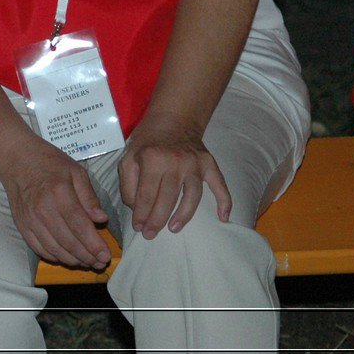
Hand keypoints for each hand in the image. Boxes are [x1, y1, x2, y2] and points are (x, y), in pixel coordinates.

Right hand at [0, 140, 111, 269]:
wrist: (16, 158)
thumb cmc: (49, 162)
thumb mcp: (76, 171)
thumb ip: (89, 196)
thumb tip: (101, 219)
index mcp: (59, 193)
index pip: (79, 226)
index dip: (94, 245)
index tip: (105, 256)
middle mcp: (42, 209)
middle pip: (68, 241)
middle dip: (87, 257)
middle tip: (100, 263)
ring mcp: (29, 219)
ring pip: (54, 249)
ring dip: (72, 260)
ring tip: (86, 262)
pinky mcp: (21, 224)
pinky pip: (38, 248)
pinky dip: (54, 257)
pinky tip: (66, 256)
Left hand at [119, 119, 230, 239]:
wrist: (173, 118)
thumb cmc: (147, 140)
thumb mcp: (128, 156)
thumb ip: (128, 183)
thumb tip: (135, 208)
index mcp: (152, 159)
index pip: (147, 195)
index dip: (141, 214)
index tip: (138, 227)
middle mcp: (175, 162)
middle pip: (168, 199)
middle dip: (157, 220)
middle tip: (150, 235)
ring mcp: (195, 164)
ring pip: (192, 197)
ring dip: (183, 216)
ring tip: (173, 229)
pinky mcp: (209, 164)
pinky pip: (220, 185)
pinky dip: (225, 201)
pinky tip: (224, 218)